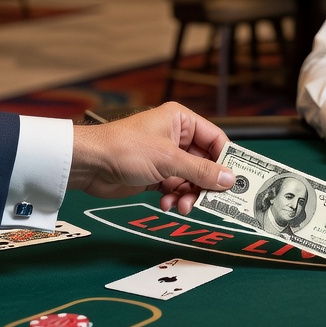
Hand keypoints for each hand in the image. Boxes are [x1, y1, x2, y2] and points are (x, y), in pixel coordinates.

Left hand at [69, 102, 233, 213]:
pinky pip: (176, 188)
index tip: (237, 180)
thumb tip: (229, 179)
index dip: (226, 160)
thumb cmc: (124, 148)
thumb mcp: (169, 160)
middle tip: (212, 201)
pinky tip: (168, 203)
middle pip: (205, 164)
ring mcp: (165, 157)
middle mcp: (176, 137)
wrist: (88, 165)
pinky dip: (175, 198)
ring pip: (191, 179)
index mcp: (181, 121)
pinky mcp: (155, 175)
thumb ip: (201, 171)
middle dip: (206, 183)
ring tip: (183, 205)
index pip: (216, 140)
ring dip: (189, 194)